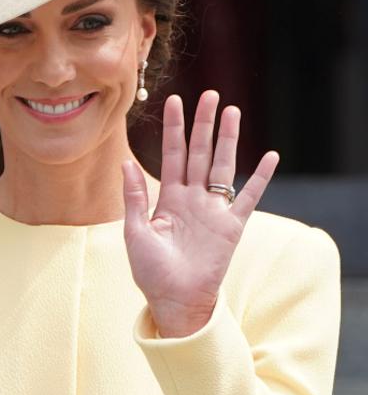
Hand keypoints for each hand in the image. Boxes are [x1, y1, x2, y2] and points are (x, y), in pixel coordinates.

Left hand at [122, 90, 277, 336]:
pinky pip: (248, 197)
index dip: (172, 129)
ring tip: (232, 112)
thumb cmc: (151, 271)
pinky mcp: (231, 226)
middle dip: (203, 125)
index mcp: (168, 199)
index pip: (171, 155)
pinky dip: (261, 177)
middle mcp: (192, 199)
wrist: (173, 300)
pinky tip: (271, 157)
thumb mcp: (135, 232)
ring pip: (223, 166)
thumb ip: (133, 197)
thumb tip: (124, 162)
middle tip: (209, 95)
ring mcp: (214, 210)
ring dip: (228, 139)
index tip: (173, 101)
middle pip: (200, 153)